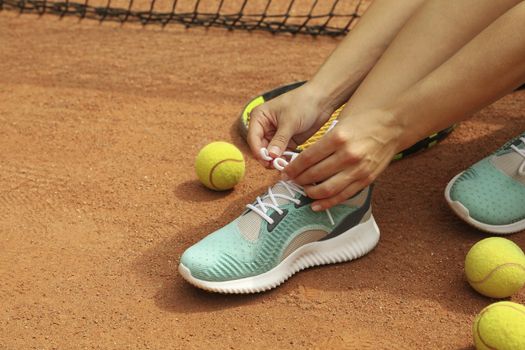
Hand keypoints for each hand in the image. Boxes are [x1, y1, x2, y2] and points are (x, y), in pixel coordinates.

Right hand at [247, 83, 334, 165]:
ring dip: (276, 160)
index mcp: (259, 117)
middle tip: (276, 166)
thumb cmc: (303, 103)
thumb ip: (280, 140)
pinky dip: (285, 160)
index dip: (258, 151)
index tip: (266, 161)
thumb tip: (271, 156)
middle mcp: (265, 127)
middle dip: (268, 158)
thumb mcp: (290, 122)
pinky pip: (282, 154)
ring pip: (271, 153)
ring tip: (284, 166)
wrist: (322, 100)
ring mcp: (276, 135)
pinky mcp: (287, 141)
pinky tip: (290, 164)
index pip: (253, 138)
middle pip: (260, 148)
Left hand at [283, 109, 404, 209]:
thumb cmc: (363, 118)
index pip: (307, 158)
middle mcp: (347, 155)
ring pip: (327, 189)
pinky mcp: (367, 178)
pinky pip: (344, 195)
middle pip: (314, 174)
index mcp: (337, 137)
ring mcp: (358, 169)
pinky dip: (328, 202)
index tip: (285, 170)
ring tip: (303, 189)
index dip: (292, 167)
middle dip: (298, 179)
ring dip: (310, 192)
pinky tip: (316, 204)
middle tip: (290, 180)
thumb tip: (301, 160)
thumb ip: (322, 142)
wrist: (393, 122)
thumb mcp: (340, 122)